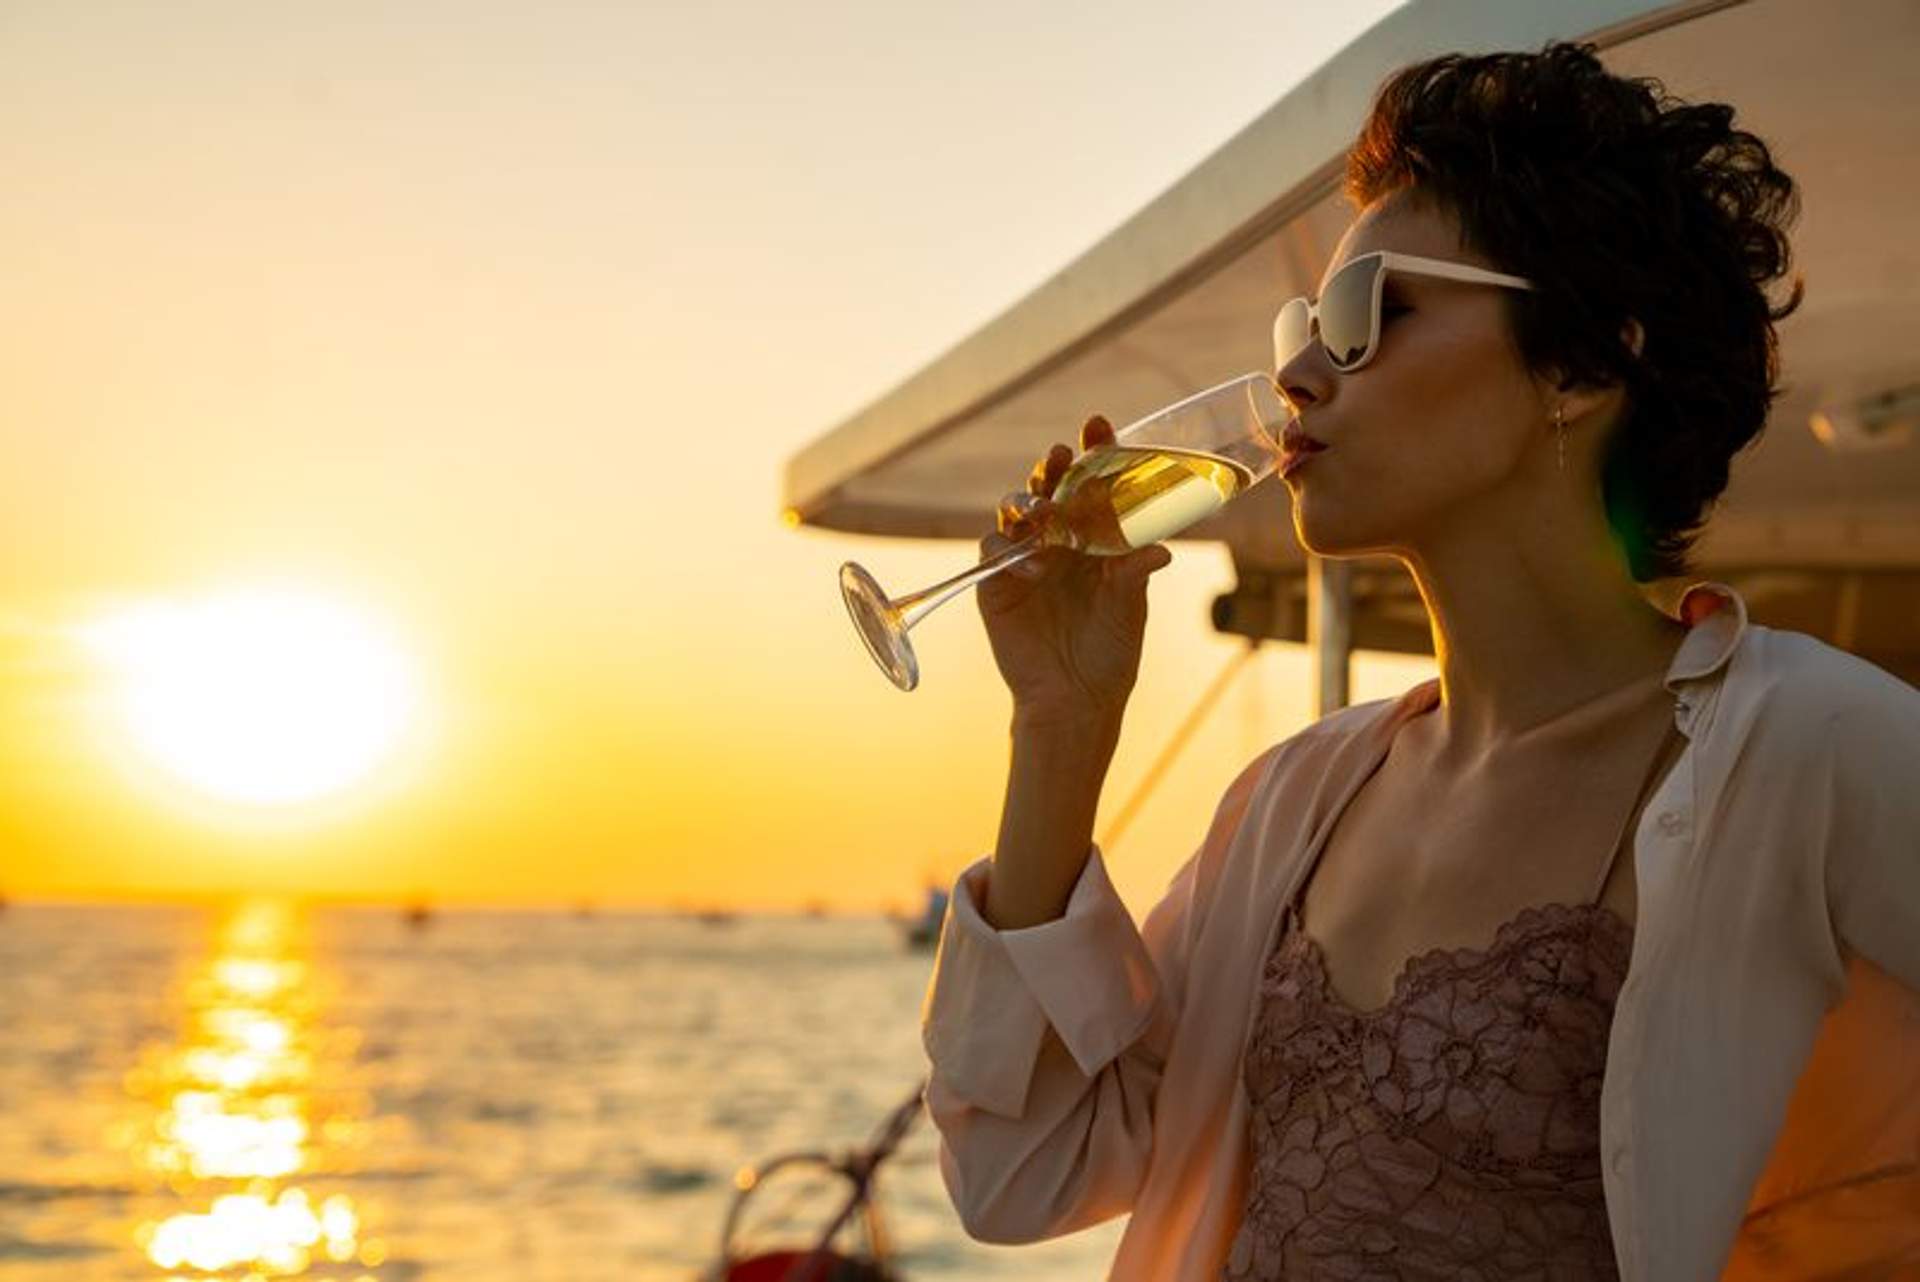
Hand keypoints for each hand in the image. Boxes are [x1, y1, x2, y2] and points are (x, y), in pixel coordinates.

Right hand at [976, 415, 1173, 723]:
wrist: (1076, 701)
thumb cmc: (1109, 652)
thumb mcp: (1129, 609)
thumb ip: (1135, 574)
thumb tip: (1163, 549)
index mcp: (1092, 536)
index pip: (1091, 483)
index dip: (1093, 450)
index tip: (1098, 425)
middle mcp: (1056, 539)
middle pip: (1047, 485)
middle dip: (1051, 465)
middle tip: (1060, 455)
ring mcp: (1024, 558)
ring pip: (1013, 509)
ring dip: (1025, 500)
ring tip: (1043, 510)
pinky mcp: (995, 584)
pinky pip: (992, 550)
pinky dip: (1008, 550)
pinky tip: (1033, 566)